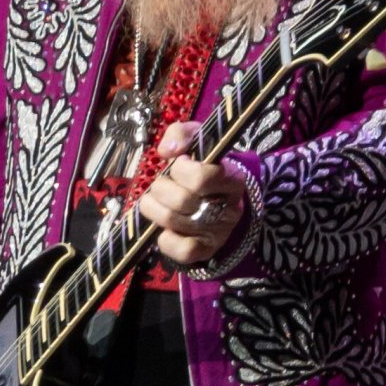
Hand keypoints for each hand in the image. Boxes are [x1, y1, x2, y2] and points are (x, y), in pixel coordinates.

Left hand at [138, 121, 244, 266]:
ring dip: (154, 208)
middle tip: (163, 185)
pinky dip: (166, 239)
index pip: (199, 177)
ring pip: (171, 221)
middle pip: (180, 200)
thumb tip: (167, 150)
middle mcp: (228, 208)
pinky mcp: (206, 251)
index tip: (180, 164)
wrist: (221, 201)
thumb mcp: (198, 141)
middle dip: (160, 189)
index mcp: (231, 180)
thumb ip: (181, 134)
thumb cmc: (204, 168)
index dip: (180, 169)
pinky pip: (181, 250)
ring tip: (158, 201)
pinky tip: (167, 228)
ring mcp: (218, 232)